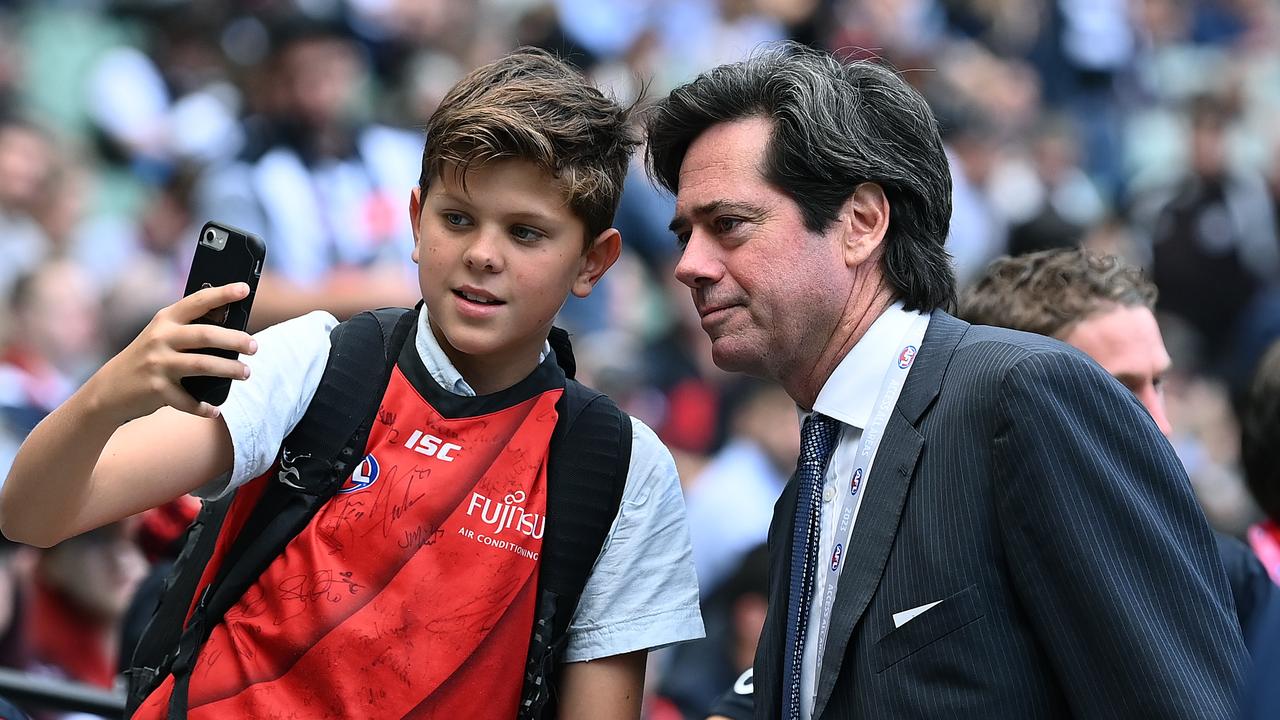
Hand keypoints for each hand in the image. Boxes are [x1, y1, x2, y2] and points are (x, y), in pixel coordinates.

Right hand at [92, 283, 257, 420]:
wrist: (108, 390)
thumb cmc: (148, 358)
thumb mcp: (162, 337)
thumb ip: (189, 330)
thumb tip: (235, 330)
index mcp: (165, 320)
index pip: (197, 301)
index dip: (222, 293)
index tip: (245, 288)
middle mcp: (161, 338)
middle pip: (206, 335)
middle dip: (235, 340)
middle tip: (254, 346)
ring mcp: (158, 364)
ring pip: (203, 365)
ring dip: (229, 370)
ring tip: (246, 373)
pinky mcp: (156, 388)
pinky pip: (188, 400)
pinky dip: (204, 407)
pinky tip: (214, 409)